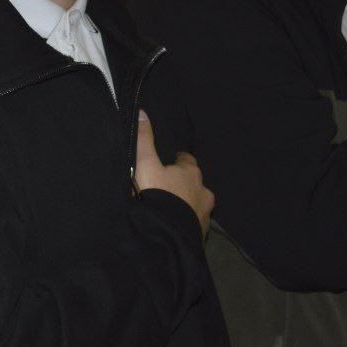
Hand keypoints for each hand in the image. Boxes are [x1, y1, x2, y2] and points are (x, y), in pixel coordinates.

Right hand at [133, 111, 213, 237]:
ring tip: (168, 209)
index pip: (187, 160)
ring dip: (185, 204)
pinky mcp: (200, 232)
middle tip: (164, 187)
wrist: (167, 234)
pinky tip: (172, 225)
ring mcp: (204, 213)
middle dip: (182, 184)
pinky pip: (193, 222)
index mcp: (191, 172)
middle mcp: (203, 191)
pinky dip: (184, 221)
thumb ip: (144, 139)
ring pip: (196, 203)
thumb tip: (143, 112)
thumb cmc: (157, 194)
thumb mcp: (145, 164)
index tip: (167, 163)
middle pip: (193, 182)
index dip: (177, 161)